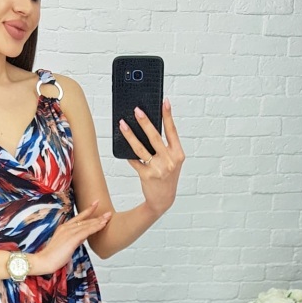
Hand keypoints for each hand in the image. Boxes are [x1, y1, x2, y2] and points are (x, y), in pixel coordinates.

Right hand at [31, 201, 111, 274]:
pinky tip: (102, 225)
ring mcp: (69, 232)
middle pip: (85, 220)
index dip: (88, 210)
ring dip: (99, 221)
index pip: (78, 217)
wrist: (44, 261)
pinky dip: (96, 227)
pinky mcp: (72, 239)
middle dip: (98, 217)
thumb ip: (74, 240)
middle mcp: (66, 227)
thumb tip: (82, 238)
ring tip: (108, 217)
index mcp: (64, 228)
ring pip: (87, 225)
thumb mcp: (66, 245)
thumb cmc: (53, 256)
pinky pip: (87, 231)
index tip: (95, 203)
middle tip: (108, 213)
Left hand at [118, 100, 184, 217]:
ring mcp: (158, 168)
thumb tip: (149, 128)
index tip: (164, 102)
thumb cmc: (167, 177)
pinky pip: (135, 161)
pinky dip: (129, 154)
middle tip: (137, 110)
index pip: (172, 131)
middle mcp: (169, 161)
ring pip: (140, 148)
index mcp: (178, 154)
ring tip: (122, 124)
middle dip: (145, 122)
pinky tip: (123, 145)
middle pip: (155, 137)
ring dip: (130, 135)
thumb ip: (165, 147)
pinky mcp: (146, 175)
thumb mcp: (172, 162)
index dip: (168, 115)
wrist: (163, 200)